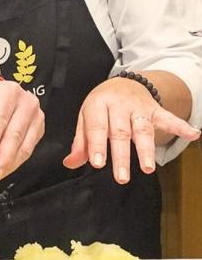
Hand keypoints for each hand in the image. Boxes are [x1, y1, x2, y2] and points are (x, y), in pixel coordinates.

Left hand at [0, 76, 44, 182]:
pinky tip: (2, 170)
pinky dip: (14, 163)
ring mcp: (37, 116)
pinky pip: (27, 151)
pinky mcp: (40, 129)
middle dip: (0, 160)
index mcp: (7, 92)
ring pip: (23, 147)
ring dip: (7, 165)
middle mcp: (26, 102)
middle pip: (14, 136)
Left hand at [63, 77, 199, 182]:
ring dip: (146, 149)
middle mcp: (118, 105)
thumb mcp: (86, 118)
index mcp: (97, 104)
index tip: (98, 164)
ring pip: (143, 129)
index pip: (96, 127)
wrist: (123, 83)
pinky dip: (181, 126)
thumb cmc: (101, 106)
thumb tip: (70, 163)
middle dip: (121, 155)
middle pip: (120, 132)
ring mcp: (138, 107)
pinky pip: (168, 118)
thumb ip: (81, 142)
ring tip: (148, 168)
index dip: (96, 145)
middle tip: (121, 177)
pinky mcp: (155, 109)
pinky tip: (194, 134)